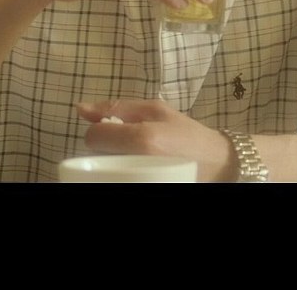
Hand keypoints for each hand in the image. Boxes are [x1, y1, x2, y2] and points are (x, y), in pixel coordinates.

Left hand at [77, 98, 234, 181]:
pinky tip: (136, 171)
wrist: (215, 162)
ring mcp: (137, 181)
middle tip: (130, 145)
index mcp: (142, 138)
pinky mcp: (141, 188)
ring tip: (134, 159)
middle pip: (96, 155)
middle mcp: (137, 163)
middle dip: (107, 147)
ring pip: (102, 171)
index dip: (102, 130)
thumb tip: (81, 109)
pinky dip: (118, 175)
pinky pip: (113, 180)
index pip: (94, 137)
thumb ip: (120, 107)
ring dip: (111, 163)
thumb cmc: (186, 132)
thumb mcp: (157, 110)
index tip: (118, 130)